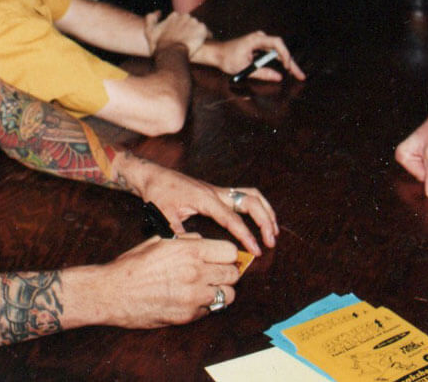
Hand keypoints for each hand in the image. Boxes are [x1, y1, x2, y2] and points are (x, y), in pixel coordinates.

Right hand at [81, 234, 241, 326]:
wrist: (113, 293)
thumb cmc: (133, 265)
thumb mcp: (159, 240)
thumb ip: (186, 240)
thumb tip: (203, 241)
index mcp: (190, 250)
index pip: (230, 251)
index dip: (226, 254)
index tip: (220, 257)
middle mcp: (196, 272)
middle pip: (234, 274)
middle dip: (226, 272)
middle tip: (215, 273)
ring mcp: (194, 296)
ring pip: (229, 295)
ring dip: (221, 291)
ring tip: (207, 288)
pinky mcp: (188, 315)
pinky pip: (211, 310)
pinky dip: (206, 306)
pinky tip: (191, 300)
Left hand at [116, 153, 276, 254]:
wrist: (153, 176)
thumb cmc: (158, 194)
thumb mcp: (163, 216)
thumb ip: (177, 233)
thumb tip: (191, 251)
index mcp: (206, 199)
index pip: (233, 219)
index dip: (246, 236)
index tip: (257, 250)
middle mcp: (216, 192)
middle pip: (251, 202)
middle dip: (265, 221)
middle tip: (271, 242)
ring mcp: (218, 191)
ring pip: (252, 195)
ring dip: (266, 211)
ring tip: (273, 230)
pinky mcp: (218, 192)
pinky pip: (245, 195)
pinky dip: (258, 205)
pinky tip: (261, 218)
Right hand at [144, 11, 208, 57]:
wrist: (171, 54)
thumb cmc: (160, 46)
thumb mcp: (149, 32)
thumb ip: (150, 18)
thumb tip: (159, 12)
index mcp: (174, 16)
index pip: (180, 20)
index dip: (180, 29)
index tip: (179, 37)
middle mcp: (185, 16)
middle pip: (190, 22)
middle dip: (189, 30)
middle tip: (187, 42)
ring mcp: (194, 22)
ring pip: (198, 27)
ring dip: (197, 34)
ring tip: (194, 44)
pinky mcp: (202, 29)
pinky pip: (207, 33)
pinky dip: (206, 38)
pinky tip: (201, 45)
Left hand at [198, 31, 304, 82]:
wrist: (216, 53)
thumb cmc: (227, 58)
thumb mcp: (244, 68)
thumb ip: (262, 73)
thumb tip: (278, 77)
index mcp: (256, 39)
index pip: (276, 43)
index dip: (285, 54)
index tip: (287, 67)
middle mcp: (260, 38)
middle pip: (281, 48)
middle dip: (291, 62)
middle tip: (300, 75)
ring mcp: (261, 42)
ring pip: (279, 51)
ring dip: (288, 62)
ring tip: (297, 74)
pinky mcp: (260, 47)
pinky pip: (273, 53)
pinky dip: (280, 61)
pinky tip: (288, 70)